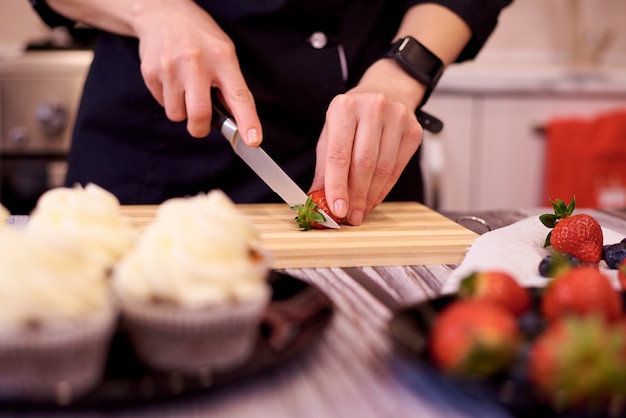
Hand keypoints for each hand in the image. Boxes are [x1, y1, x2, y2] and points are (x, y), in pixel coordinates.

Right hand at [133, 0, 261, 142]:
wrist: (161, 13)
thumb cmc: (199, 38)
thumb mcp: (224, 53)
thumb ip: (230, 85)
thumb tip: (237, 121)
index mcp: (222, 58)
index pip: (239, 95)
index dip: (247, 121)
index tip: (252, 140)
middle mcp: (196, 62)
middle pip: (199, 114)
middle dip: (200, 127)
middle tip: (202, 123)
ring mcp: (171, 67)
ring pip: (177, 115)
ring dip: (182, 111)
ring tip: (185, 89)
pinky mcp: (151, 72)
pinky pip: (162, 104)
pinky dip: (169, 99)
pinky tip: (172, 80)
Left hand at [311, 83, 422, 225]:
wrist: (386, 92)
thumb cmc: (353, 118)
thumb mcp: (331, 134)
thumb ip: (324, 166)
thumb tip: (317, 199)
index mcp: (344, 107)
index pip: (339, 154)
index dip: (337, 186)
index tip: (336, 209)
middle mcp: (372, 108)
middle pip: (364, 164)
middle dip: (356, 196)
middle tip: (350, 217)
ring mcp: (397, 118)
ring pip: (383, 169)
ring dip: (370, 196)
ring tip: (360, 211)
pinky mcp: (413, 130)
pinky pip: (398, 169)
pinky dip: (384, 189)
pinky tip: (373, 199)